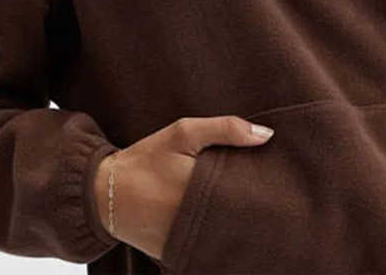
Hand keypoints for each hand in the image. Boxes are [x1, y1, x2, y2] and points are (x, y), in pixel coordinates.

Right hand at [93, 115, 274, 260]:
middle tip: (280, 196)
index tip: (281, 180)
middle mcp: (193, 220)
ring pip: (228, 234)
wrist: (104, 195)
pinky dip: (221, 235)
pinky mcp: (178, 255)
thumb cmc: (147, 158)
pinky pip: (209, 246)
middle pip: (241, 217)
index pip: (246, 193)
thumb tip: (267, 135)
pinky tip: (233, 224)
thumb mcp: (182, 133)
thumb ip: (225, 129)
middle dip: (258, 208)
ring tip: (261, 211)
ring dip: (242, 224)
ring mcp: (185, 241)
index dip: (266, 188)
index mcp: (197, 187)